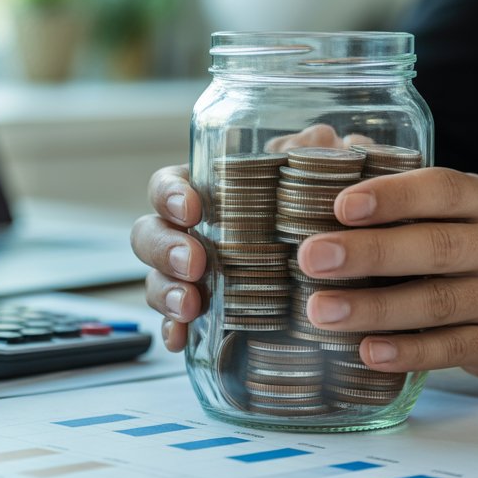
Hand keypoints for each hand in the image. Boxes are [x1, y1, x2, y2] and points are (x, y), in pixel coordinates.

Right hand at [130, 126, 366, 352]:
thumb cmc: (304, 216)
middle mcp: (185, 234)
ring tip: (191, 305)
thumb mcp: (310, 184)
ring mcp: (187, 276)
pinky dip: (173, 330)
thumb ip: (311, 160)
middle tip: (194, 262)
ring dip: (166, 291)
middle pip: (147, 234)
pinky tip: (181, 339)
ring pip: (154, 280)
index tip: (192, 208)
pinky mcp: (198, 315)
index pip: (166, 186)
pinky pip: (173, 323)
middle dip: (164, 248)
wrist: (329, 271)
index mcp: (203, 195)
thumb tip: (321, 138)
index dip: (169, 195)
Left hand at [298, 168, 477, 376]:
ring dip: (375, 308)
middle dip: (369, 252)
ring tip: (321, 311)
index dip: (393, 197)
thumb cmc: (471, 243)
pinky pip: (451, 349)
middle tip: (313, 258)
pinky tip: (368, 352)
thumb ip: (395, 187)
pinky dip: (408, 352)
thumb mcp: (452, 210)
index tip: (341, 205)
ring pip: (439, 303)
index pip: (442, 190)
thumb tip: (323, 146)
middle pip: (436, 247)